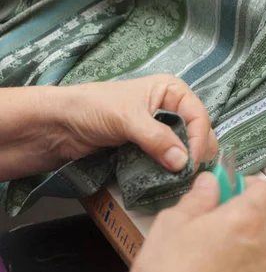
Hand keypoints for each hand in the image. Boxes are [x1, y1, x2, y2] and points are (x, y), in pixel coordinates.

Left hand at [59, 74, 216, 171]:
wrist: (60, 125)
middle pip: (199, 134)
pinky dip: (172, 171)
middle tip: (185, 174)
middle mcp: (172, 109)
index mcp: (172, 92)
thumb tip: (183, 162)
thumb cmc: (93, 108)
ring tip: (176, 179)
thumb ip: (157, 139)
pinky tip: (167, 179)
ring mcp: (163, 130)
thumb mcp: (128, 119)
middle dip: (194, 154)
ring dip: (184, 165)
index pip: (199, 117)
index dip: (198, 139)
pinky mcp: (153, 148)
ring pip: (188, 150)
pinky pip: (172, 161)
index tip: (191, 163)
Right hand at [97, 174, 265, 271]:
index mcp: (245, 219)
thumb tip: (210, 184)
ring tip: (221, 253)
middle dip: (253, 213)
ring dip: (254, 244)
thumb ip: (198, 197)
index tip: (234, 190)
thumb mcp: (172, 223)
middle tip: (223, 219)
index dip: (252, 187)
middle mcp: (264, 246)